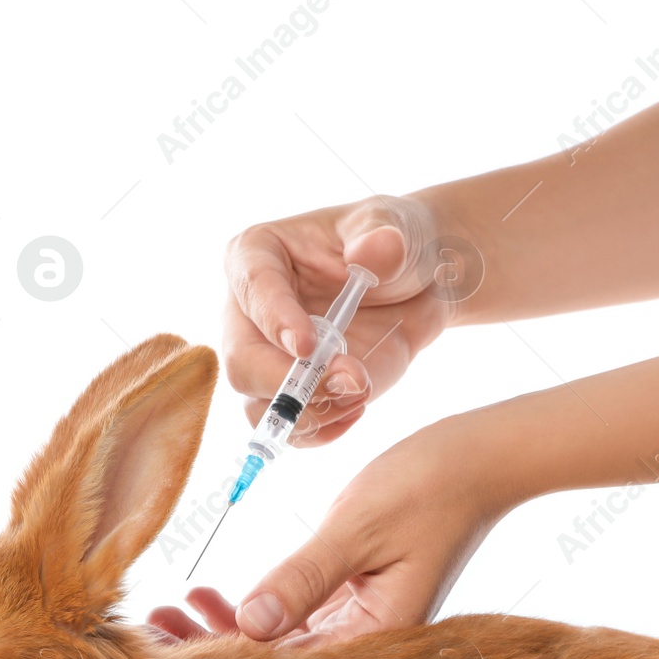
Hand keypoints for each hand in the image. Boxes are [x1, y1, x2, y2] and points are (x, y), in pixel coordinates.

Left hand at [152, 409, 517, 645]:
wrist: (480, 459)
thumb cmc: (427, 487)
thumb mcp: (356, 528)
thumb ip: (302, 577)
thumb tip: (249, 624)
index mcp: (379, 637)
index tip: (165, 647)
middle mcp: (371, 639)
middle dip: (213, 648)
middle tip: (149, 629)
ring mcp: (365, 619)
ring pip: (285, 641)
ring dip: (228, 628)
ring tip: (170, 612)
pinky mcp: (359, 596)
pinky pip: (299, 615)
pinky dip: (256, 608)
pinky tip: (213, 598)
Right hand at [222, 193, 451, 445]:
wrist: (416, 287)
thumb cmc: (391, 245)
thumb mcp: (392, 228)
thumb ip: (383, 237)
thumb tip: (375, 252)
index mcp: (256, 257)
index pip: (252, 289)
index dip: (275, 320)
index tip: (307, 345)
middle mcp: (249, 314)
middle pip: (242, 363)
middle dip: (291, 383)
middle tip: (348, 380)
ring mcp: (266, 360)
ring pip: (259, 406)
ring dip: (311, 413)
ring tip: (360, 391)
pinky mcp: (292, 394)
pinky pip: (289, 430)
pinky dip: (323, 430)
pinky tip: (357, 407)